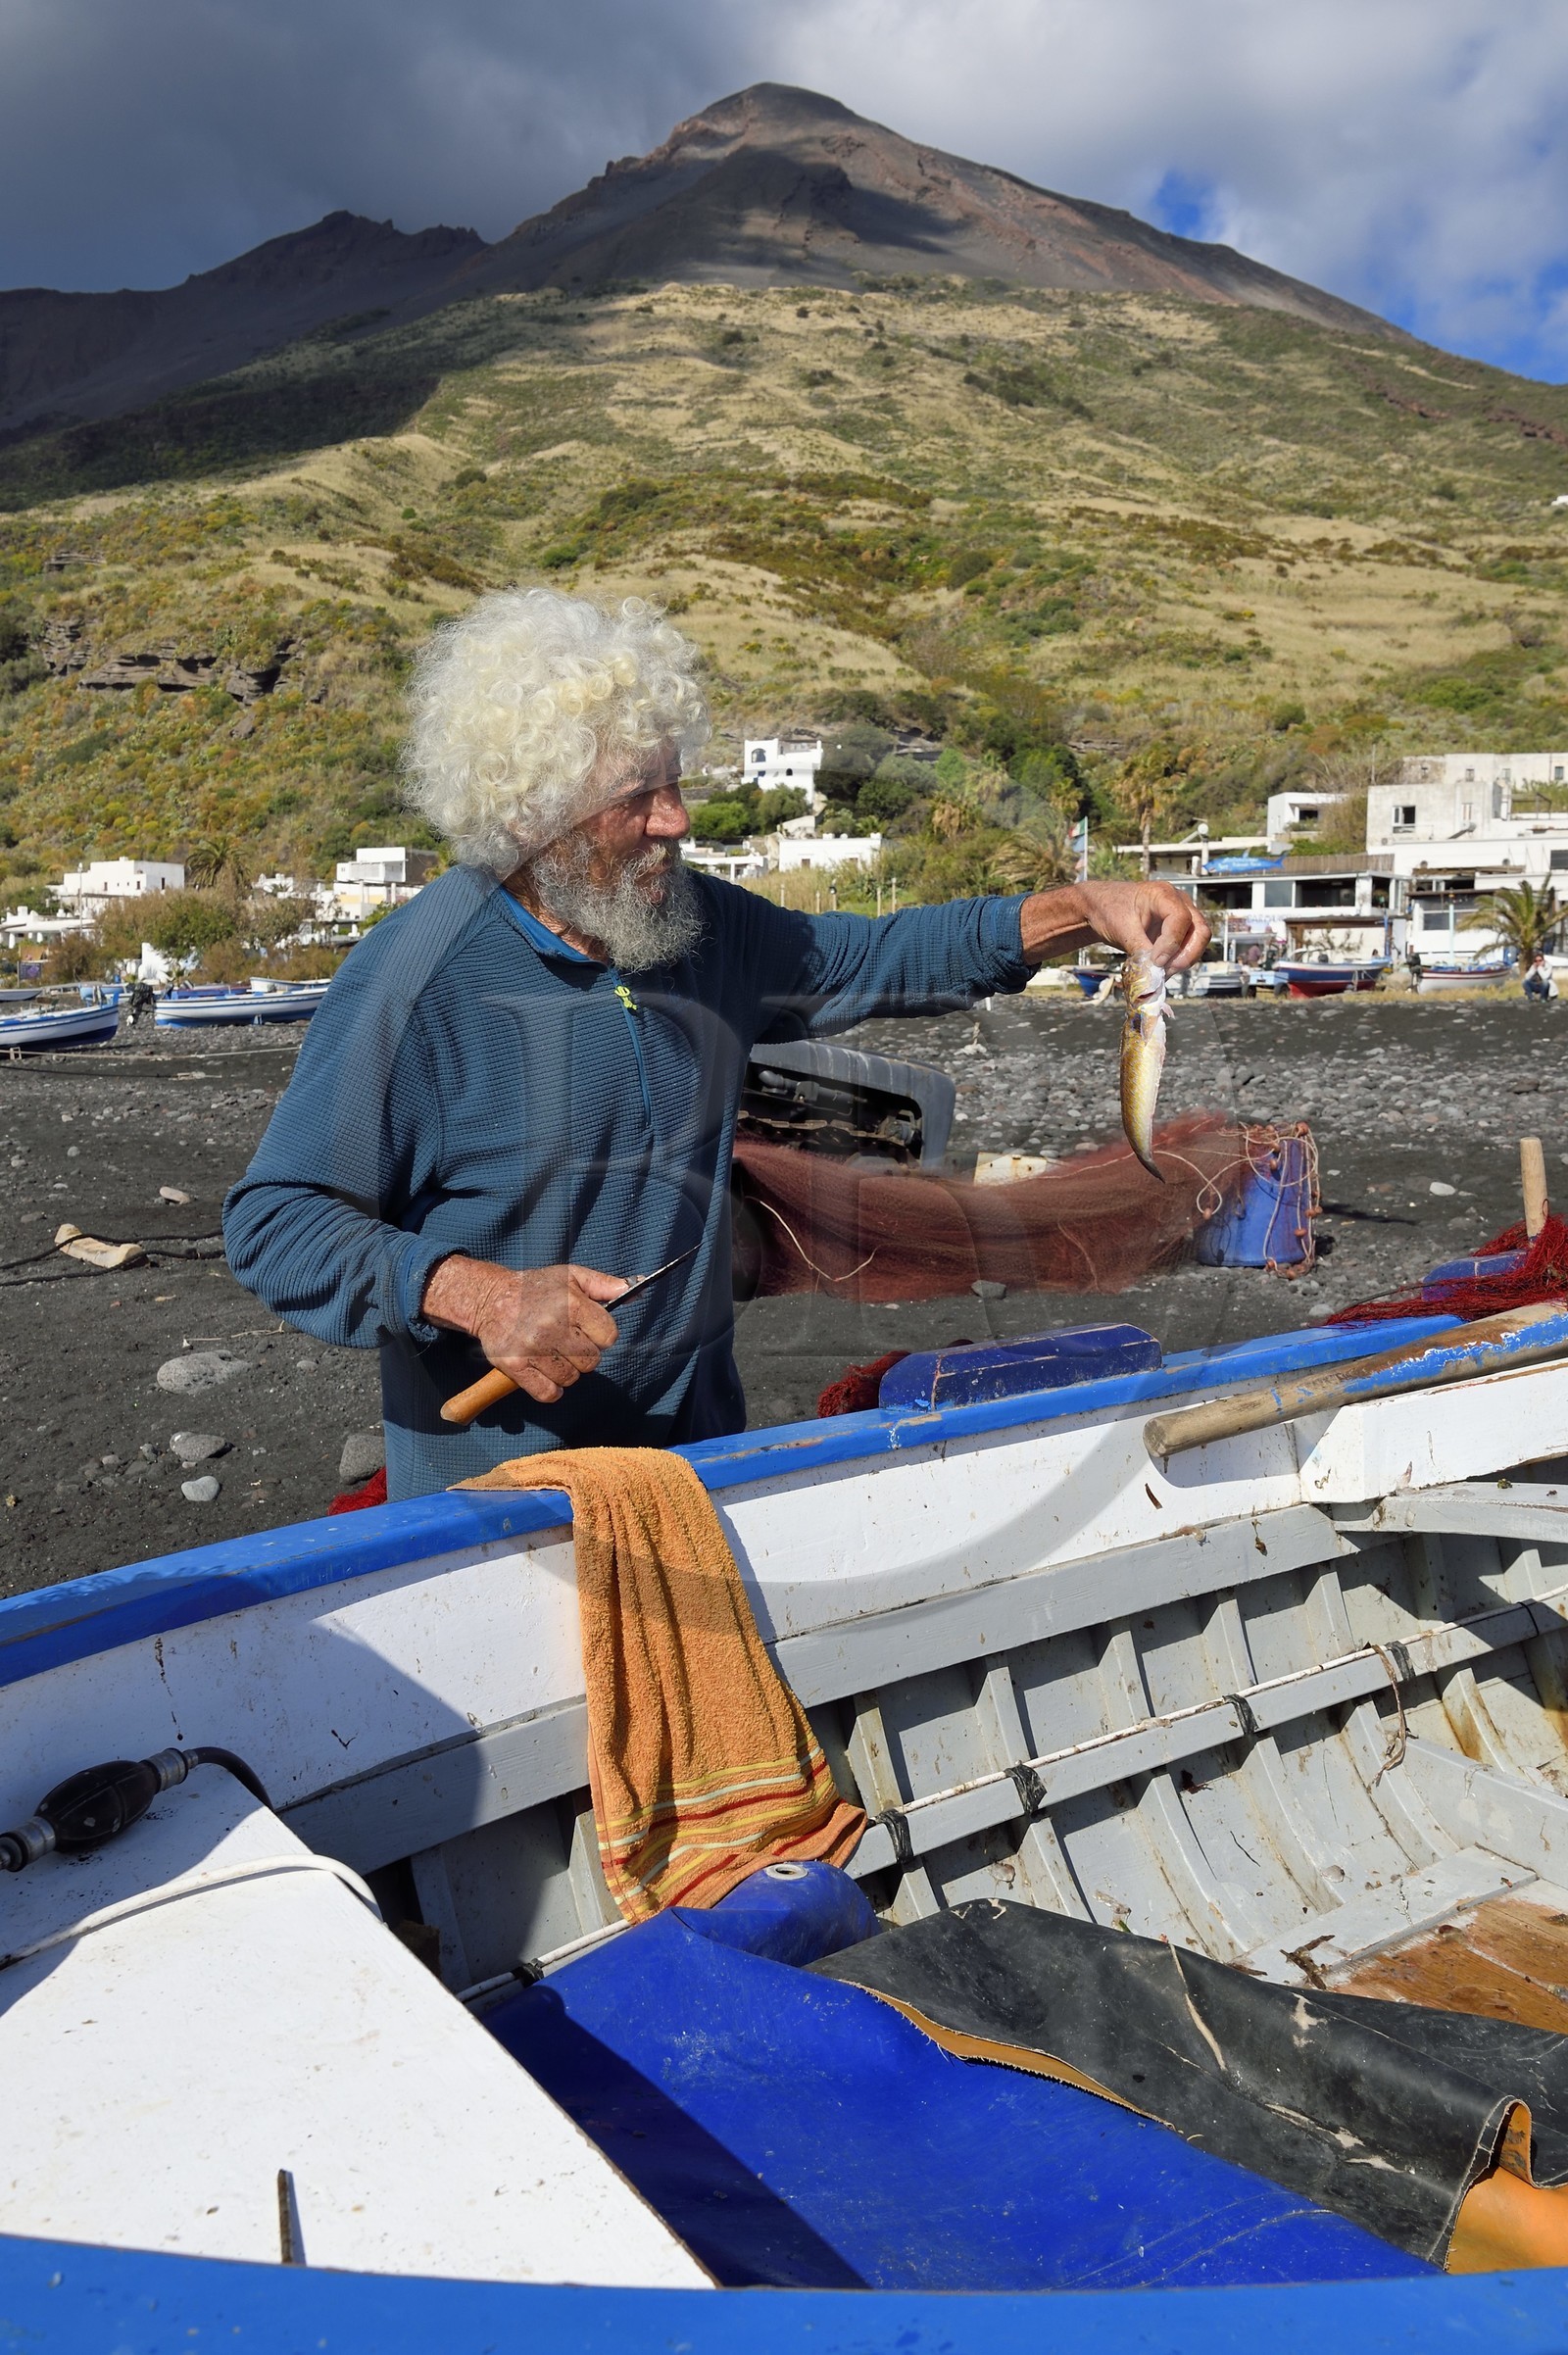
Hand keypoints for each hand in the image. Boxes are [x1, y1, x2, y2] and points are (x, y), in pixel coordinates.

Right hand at [422, 1256, 623, 1404]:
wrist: (490, 1298)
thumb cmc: (536, 1288)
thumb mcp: (572, 1276)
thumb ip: (605, 1284)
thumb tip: (634, 1290)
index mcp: (571, 1304)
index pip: (609, 1337)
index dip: (601, 1335)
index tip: (586, 1329)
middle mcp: (551, 1327)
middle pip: (592, 1362)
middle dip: (583, 1353)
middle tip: (566, 1340)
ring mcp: (531, 1348)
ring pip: (571, 1378)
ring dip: (566, 1370)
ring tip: (552, 1352)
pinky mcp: (514, 1366)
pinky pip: (548, 1393)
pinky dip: (550, 1388)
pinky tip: (544, 1371)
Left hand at [1019, 880, 1210, 973]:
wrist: (1102, 908)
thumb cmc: (1109, 910)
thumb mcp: (1122, 930)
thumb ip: (1140, 950)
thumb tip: (1154, 974)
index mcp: (1163, 894)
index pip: (1181, 919)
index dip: (1172, 943)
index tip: (1156, 961)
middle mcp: (1179, 902)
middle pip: (1199, 931)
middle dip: (1185, 955)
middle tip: (1164, 971)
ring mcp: (1181, 915)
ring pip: (1197, 941)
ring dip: (1182, 961)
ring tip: (1159, 972)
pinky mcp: (1178, 930)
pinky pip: (1187, 947)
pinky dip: (1177, 961)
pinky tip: (1160, 970)